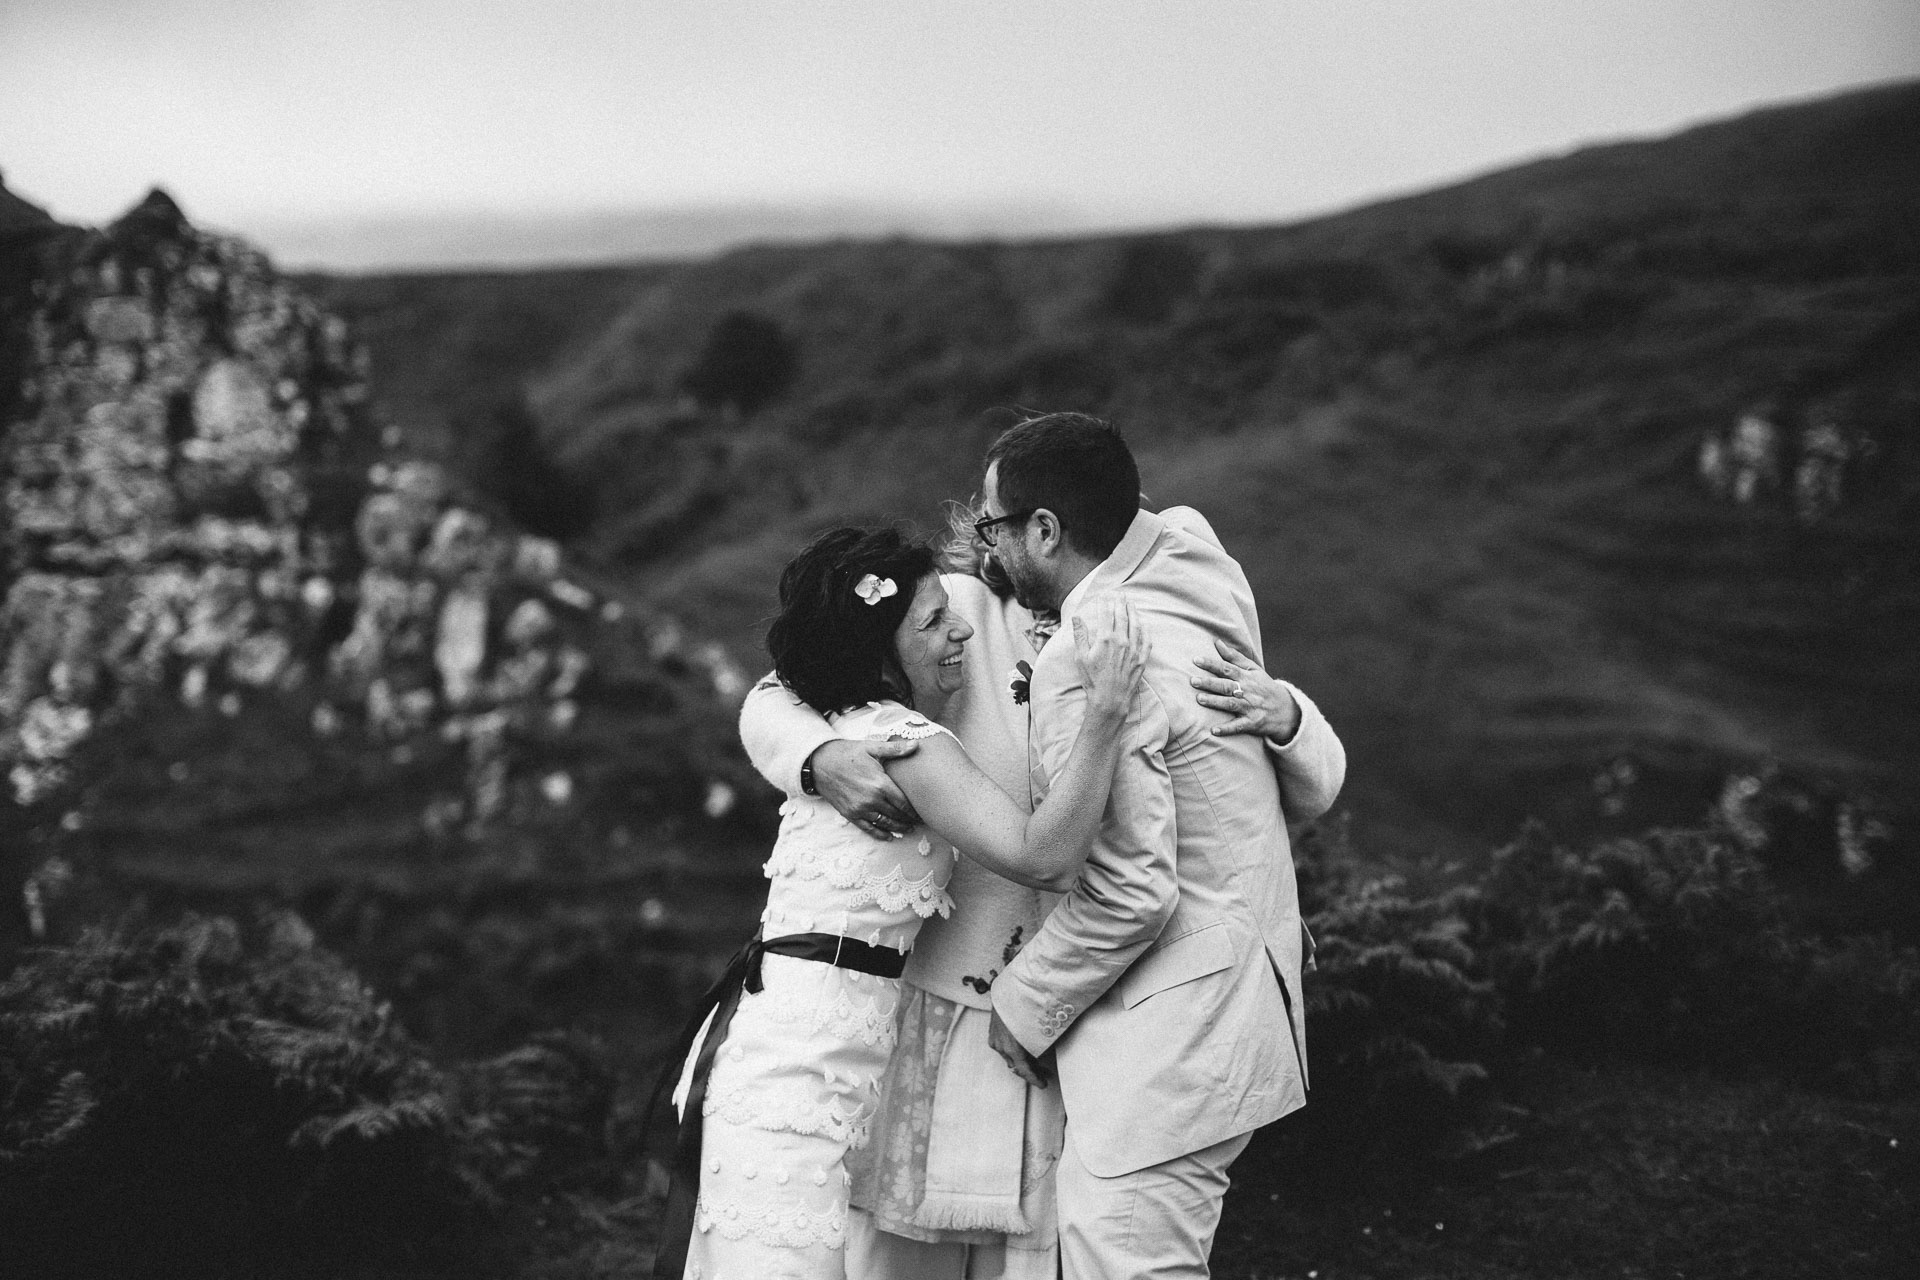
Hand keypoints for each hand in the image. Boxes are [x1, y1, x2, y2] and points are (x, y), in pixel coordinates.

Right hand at [807, 739, 921, 838]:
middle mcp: (871, 799)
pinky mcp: (850, 814)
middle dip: (910, 819)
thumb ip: (895, 749)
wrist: (819, 763)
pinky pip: (868, 828)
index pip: (904, 802)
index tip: (925, 812)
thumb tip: (917, 745)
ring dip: (899, 828)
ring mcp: (860, 809)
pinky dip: (880, 834)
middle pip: (897, 814)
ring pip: (885, 823)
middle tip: (921, 822)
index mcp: (879, 783)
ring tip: (910, 828)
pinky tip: (890, 837)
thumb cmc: (847, 753)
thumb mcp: (871, 748)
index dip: (915, 810)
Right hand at [988, 1008, 1052, 1088]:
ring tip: (1036, 1060)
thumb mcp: (1039, 1029)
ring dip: (1021, 1060)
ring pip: (1009, 1056)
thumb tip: (1046, 1055)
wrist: (1010, 987)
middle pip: (1016, 1066)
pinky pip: (1004, 1047)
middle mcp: (1001, 1047)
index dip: (1035, 1079)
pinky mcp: (992, 1031)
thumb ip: (1041, 1046)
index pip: (1024, 1071)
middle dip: (1030, 1070)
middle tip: (1044, 1073)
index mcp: (1013, 1049)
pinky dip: (1014, 1050)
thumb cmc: (1028, 1007)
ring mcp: (995, 1039)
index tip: (1044, 1084)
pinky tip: (1023, 1047)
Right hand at [1072, 597, 1148, 718]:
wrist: (1109, 699)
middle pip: (1122, 616)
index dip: (1105, 602)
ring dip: (1133, 612)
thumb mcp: (1081, 657)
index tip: (1104, 595)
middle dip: (1120, 603)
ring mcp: (1134, 650)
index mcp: (1105, 639)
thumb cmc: (1092, 680)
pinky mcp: (1142, 659)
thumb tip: (1076, 617)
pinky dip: (1145, 629)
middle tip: (1120, 594)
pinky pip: (1146, 640)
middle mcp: (1122, 641)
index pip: (1106, 614)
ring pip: (1136, 625)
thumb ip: (1080, 635)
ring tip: (1131, 603)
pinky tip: (1143, 624)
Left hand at [1191, 639, 1300, 740]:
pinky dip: (1226, 729)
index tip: (1196, 660)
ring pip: (1230, 704)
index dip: (1212, 664)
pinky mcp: (1252, 723)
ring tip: (1199, 699)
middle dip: (1209, 683)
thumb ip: (1235, 657)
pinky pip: (1238, 726)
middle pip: (1226, 686)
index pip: (1227, 668)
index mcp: (1246, 677)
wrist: (1286, 709)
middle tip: (1193, 681)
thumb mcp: (1253, 670)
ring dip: (1215, 702)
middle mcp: (1247, 691)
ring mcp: (1250, 707)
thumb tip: (1217, 642)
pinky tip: (1213, 731)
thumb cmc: (1264, 686)